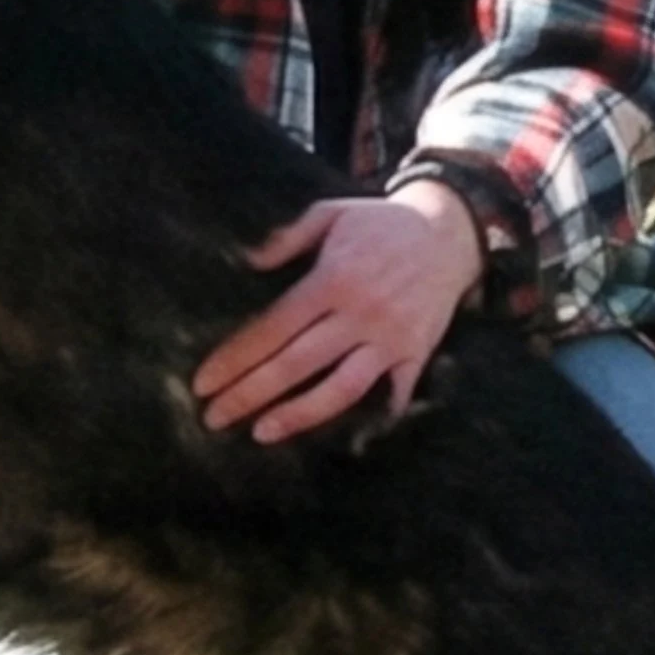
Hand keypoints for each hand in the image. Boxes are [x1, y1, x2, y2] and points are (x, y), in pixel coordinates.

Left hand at [193, 181, 485, 444]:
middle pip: (296, 363)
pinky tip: (344, 440)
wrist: (450, 230)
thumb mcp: (331, 214)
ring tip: (261, 433)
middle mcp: (360, 312)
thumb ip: (288, 238)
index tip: (203, 382)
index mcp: (332, 278)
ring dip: (299, 415)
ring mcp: (390, 337)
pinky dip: (374, 416)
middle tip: (213, 418)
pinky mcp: (417, 352)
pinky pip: (394, 392)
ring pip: (341, 387)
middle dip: (250, 393)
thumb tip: (248, 262)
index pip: (272, 326)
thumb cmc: (381, 222)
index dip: (235, 357)